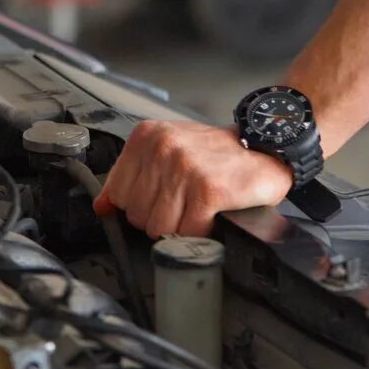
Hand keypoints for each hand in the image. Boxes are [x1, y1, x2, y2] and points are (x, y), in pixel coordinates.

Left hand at [93, 119, 292, 236]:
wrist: (267, 146)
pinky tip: (211, 214)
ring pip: (159, 227)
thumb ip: (132, 174)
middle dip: (159, 218)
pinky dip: (201, 232)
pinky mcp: (208, 190)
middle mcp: (162, 148)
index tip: (156, 202)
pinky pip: (188, 231)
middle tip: (183, 204)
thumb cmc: (218, 152)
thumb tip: (102, 205)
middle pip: (136, 214)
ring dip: (180, 228)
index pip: (116, 193)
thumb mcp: (167, 149)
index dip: (136, 207)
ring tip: (197, 209)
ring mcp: (184, 168)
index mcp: (146, 136)